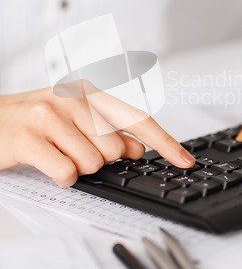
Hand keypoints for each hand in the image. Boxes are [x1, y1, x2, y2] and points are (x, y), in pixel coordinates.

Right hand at [0, 85, 194, 186]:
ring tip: (55, 151)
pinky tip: (45, 161)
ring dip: (76, 167)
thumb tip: (137, 148)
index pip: (136, 119)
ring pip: (92, 164)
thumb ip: (109, 132)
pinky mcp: (29, 138)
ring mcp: (49, 115)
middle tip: (71, 147)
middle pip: (114, 149)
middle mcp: (72, 97)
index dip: (165, 142)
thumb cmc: (35, 121)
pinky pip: (67, 174)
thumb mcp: (75, 120)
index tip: (185, 160)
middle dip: (98, 159)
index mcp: (88, 91)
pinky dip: (60, 177)